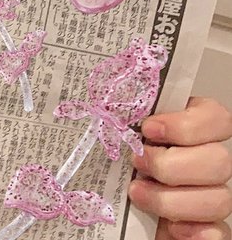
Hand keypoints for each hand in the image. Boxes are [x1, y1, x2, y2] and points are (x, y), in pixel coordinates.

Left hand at [130, 97, 231, 238]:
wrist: (116, 208)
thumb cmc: (122, 163)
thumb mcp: (123, 136)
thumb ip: (132, 121)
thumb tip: (120, 109)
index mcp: (194, 130)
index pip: (216, 118)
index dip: (187, 124)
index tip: (148, 129)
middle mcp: (209, 163)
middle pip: (220, 161)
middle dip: (171, 165)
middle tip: (137, 162)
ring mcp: (212, 198)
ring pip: (220, 199)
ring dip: (172, 199)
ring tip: (137, 193)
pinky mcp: (208, 231)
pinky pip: (218, 234)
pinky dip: (194, 232)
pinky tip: (169, 227)